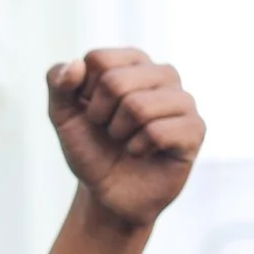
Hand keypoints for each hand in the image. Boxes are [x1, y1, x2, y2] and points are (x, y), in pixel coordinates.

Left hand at [46, 49, 203, 228]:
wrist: (109, 193)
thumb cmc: (91, 149)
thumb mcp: (63, 116)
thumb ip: (58, 84)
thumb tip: (75, 64)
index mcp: (133, 62)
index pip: (98, 59)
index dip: (84, 93)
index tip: (93, 112)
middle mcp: (163, 73)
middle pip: (115, 81)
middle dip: (100, 116)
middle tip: (110, 131)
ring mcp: (183, 100)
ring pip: (137, 106)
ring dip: (119, 133)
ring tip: (126, 141)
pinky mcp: (195, 128)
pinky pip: (157, 132)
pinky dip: (138, 149)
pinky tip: (144, 153)